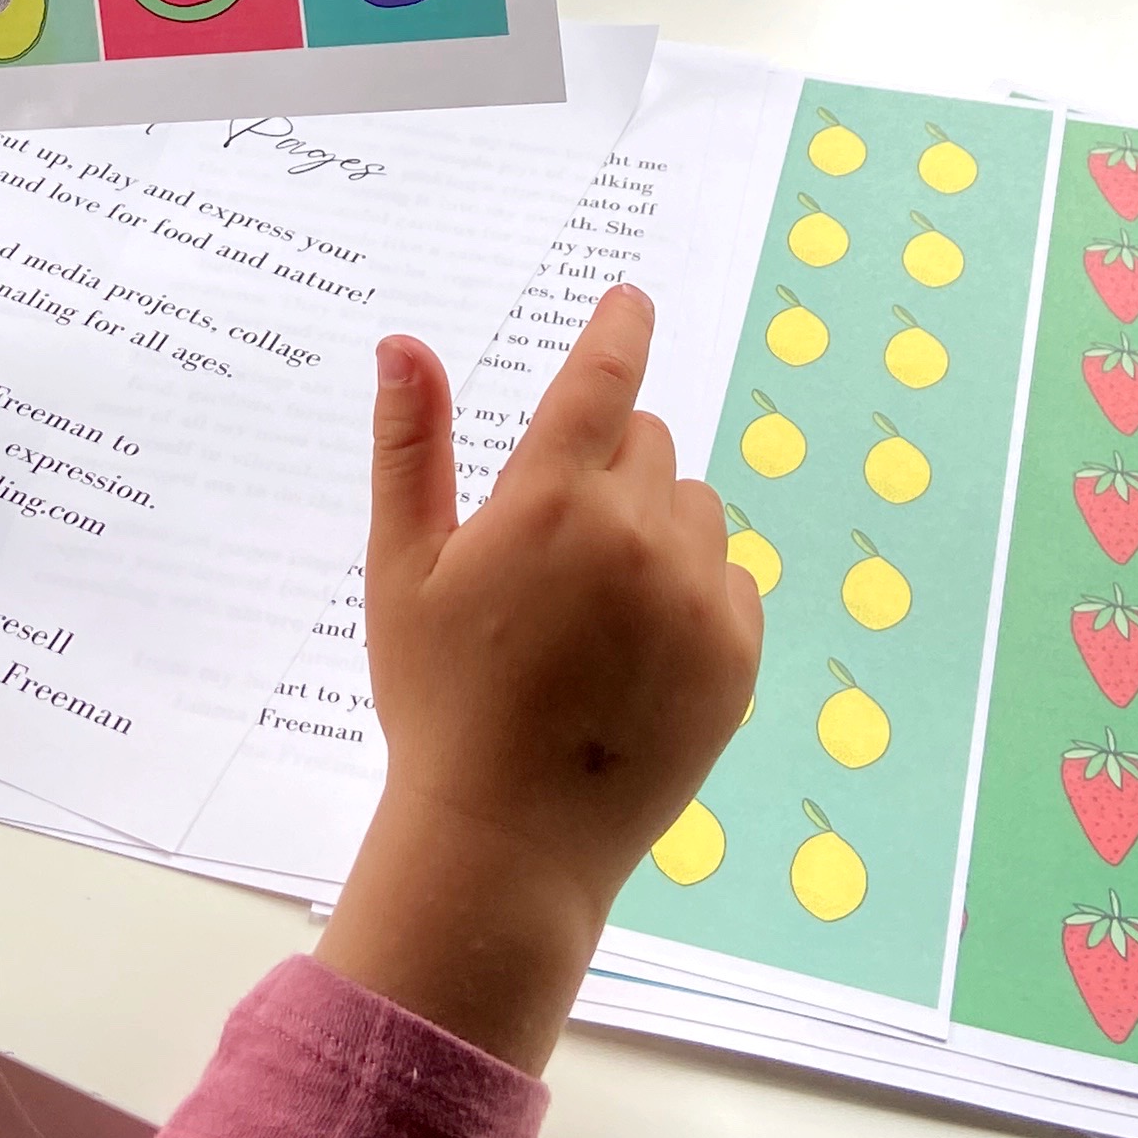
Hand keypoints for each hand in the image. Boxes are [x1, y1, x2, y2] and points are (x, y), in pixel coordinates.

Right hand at [314, 285, 760, 1072]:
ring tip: (594, 606)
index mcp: (548, 502)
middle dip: (607, 468)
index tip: (632, 300)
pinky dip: (693, 592)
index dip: (620, 329)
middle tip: (554, 544)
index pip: (603, 379)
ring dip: (655, 526)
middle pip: (648, 443)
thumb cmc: (438, 699)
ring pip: (694, 508)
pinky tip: (635, 648)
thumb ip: (410, 446)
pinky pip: (731, 578)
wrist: (508, 837)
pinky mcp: (735, 654)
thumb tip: (405, 344)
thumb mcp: (402, 569)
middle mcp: (634, 535)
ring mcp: (695, 596)